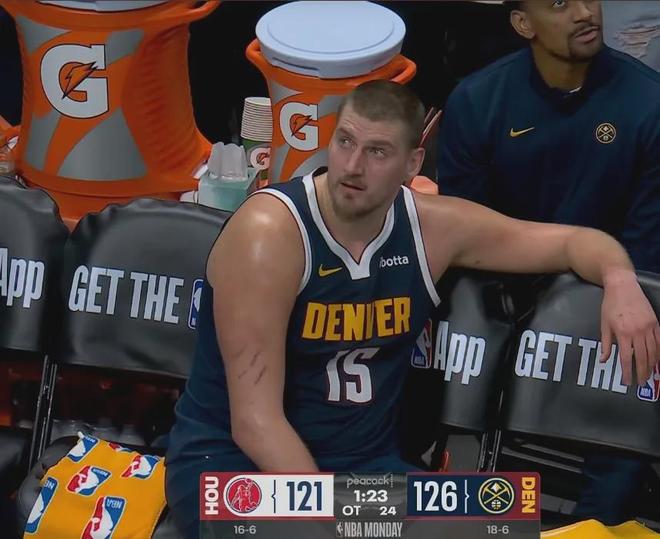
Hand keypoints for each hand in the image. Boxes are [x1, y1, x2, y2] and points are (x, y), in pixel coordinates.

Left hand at [600, 269, 659, 385]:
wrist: (622, 286)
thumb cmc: (610, 305)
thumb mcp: (604, 324)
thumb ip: (606, 344)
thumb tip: (604, 360)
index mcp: (623, 333)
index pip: (627, 358)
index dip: (627, 372)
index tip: (627, 381)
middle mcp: (638, 332)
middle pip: (643, 357)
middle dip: (642, 371)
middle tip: (641, 381)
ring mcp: (649, 327)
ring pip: (654, 351)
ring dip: (652, 364)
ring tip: (650, 374)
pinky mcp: (655, 322)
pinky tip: (658, 359)